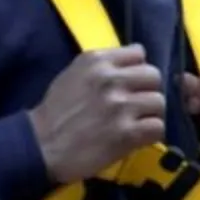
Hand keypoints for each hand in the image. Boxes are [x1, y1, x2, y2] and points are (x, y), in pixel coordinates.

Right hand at [28, 45, 165, 183]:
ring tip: (137, 123)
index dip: (137, 69)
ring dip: (151, 114)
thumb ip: (102, 66)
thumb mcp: (73, 74)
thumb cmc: (55, 111)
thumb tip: (131, 66)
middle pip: (154, 76)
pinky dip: (151, 134)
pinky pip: (157, 127)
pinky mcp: (126, 133)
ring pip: (159, 102)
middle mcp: (110, 79)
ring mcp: (120, 106)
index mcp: (96, 61)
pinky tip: (137, 137)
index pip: (139, 53)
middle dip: (147, 91)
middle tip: (137, 105)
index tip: (130, 83)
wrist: (40, 146)